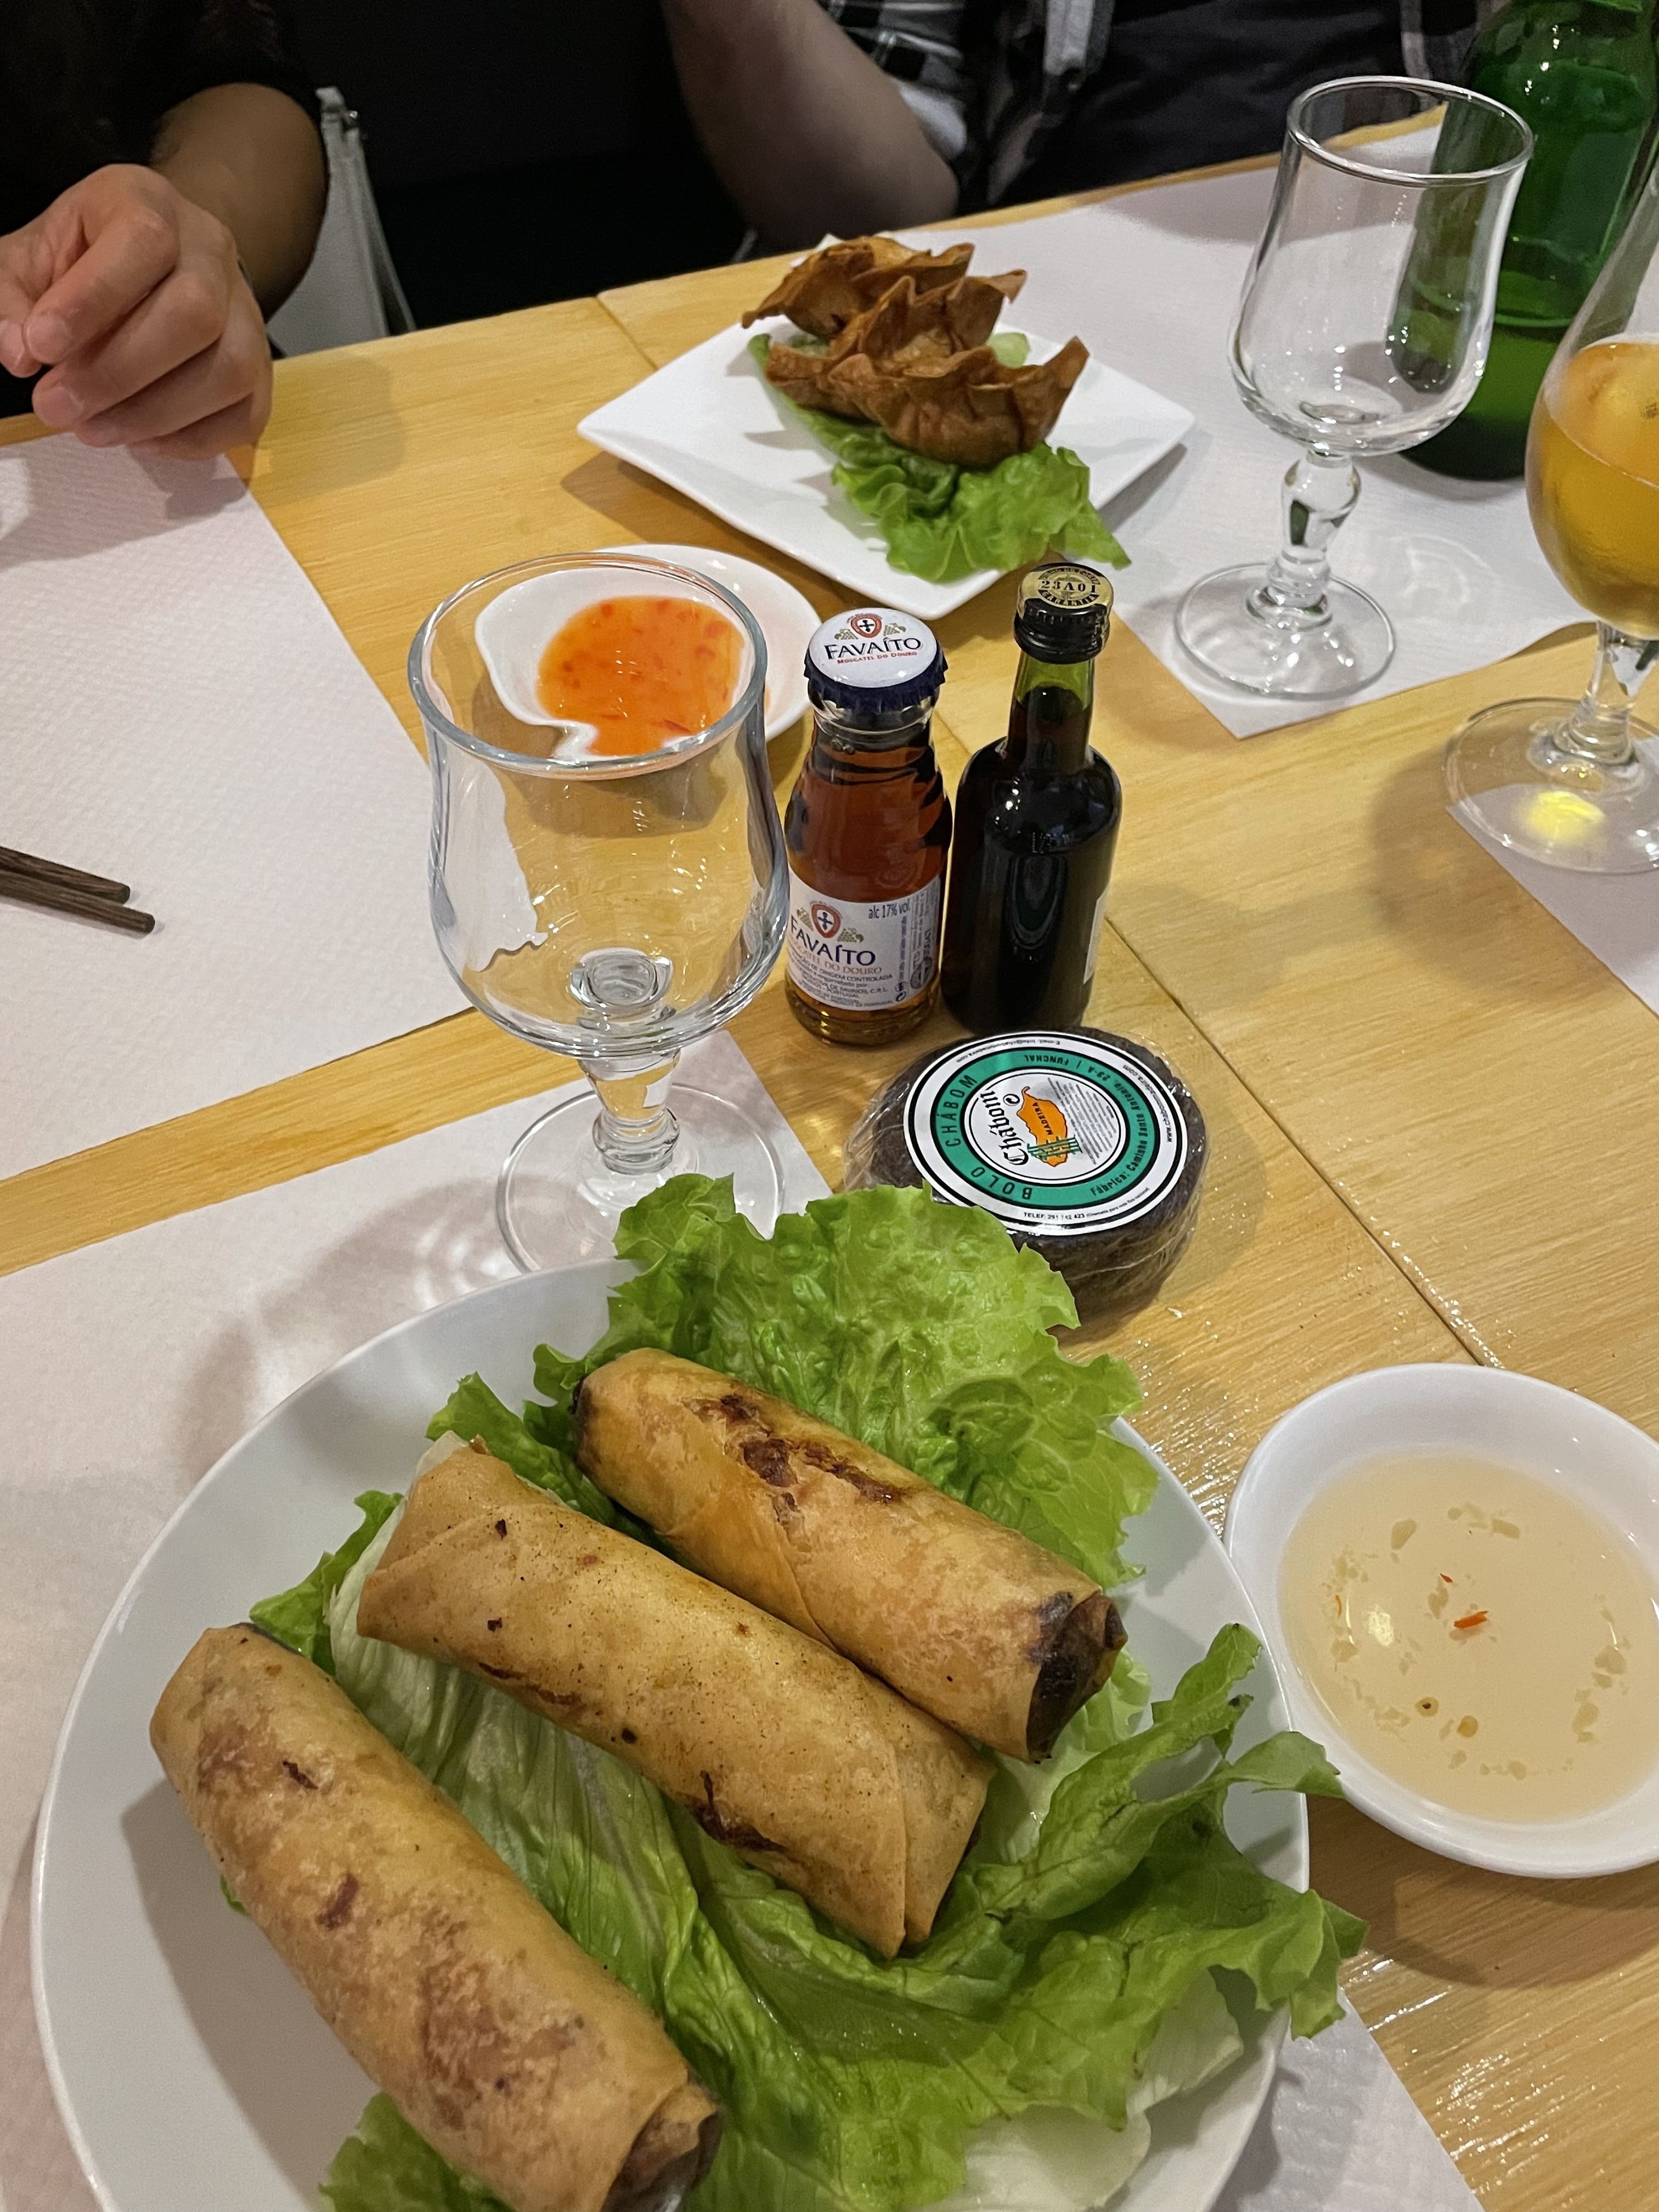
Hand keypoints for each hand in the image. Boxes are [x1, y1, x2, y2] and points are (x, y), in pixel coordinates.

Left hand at [0, 164, 271, 458]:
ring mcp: (246, 313)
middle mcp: (211, 251)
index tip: (41, 348)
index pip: (142, 243)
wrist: (159, 260)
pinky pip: (246, 413)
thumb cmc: (88, 259)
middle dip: (119, 372)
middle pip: (195, 313)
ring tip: (92, 430)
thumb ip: (12, 298)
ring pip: (227, 369)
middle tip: (57, 407)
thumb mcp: (31, 258)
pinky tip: (141, 439)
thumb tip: (17, 352)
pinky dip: (192, 438)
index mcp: (149, 204)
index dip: (93, 301)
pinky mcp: (260, 368)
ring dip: (153, 414)